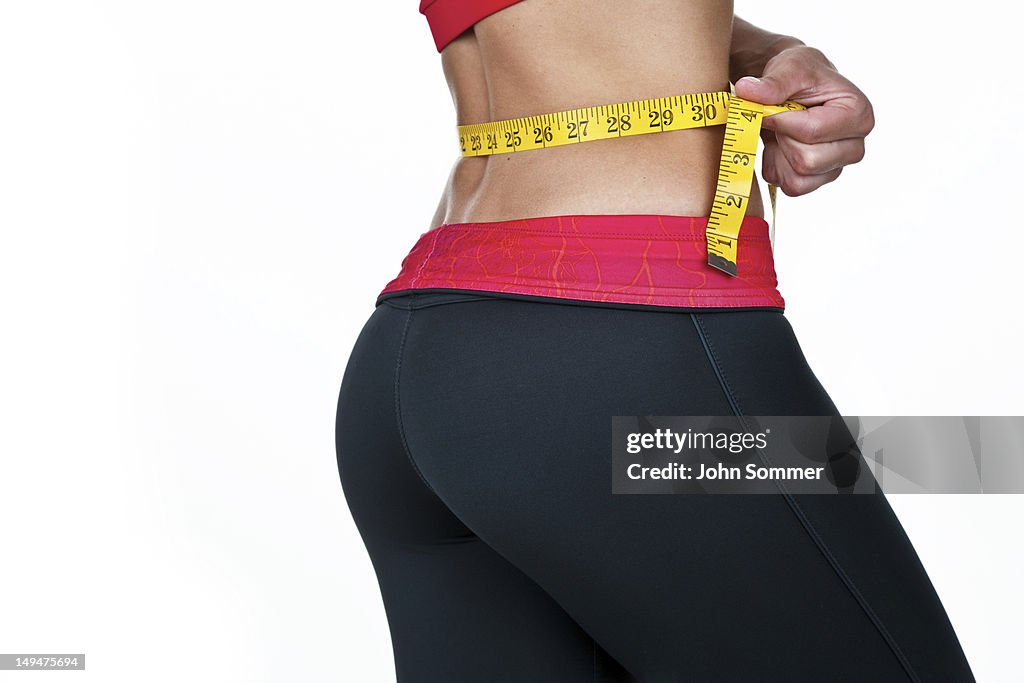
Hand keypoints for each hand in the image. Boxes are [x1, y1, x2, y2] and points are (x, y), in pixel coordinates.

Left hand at [733, 45, 874, 196]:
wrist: (799, 89)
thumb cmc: (802, 76)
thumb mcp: (789, 67)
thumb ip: (772, 82)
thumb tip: (745, 90)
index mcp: (858, 114)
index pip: (811, 132)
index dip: (780, 122)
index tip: (768, 108)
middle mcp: (854, 146)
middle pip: (805, 161)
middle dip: (782, 139)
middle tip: (780, 120)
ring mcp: (837, 167)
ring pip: (796, 179)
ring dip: (778, 155)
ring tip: (782, 132)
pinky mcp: (818, 181)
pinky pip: (789, 187)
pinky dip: (776, 168)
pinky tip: (781, 147)